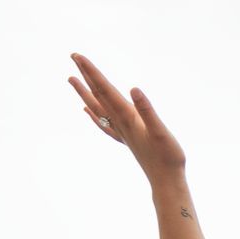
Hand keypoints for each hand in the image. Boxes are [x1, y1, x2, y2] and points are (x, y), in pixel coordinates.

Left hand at [68, 54, 184, 181]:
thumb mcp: (161, 131)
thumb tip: (134, 89)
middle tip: (73, 56)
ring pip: (97, 107)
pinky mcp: (126, 139)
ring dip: (84, 92)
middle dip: (85, 75)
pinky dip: (93, 114)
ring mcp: (121, 132)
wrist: (167, 181)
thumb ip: (147, 110)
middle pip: (98, 94)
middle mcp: (120, 122)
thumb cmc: (168, 157)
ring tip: (72, 79)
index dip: (92, 71)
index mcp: (127, 116)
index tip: (78, 56)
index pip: (105, 89)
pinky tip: (87, 110)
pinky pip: (104, 124)